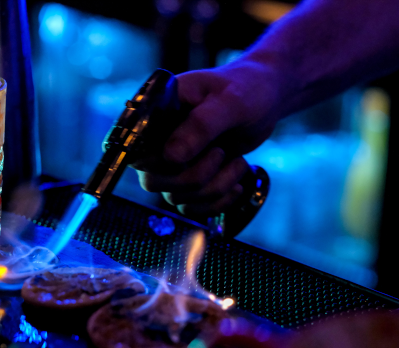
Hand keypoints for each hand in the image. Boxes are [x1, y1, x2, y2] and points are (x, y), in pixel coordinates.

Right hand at [132, 58, 287, 217]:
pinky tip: (237, 185)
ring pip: (176, 197)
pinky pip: (192, 207)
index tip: (188, 157)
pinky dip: (217, 202)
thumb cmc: (245, 88)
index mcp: (156, 112)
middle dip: (194, 177)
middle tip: (221, 152)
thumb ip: (200, 126)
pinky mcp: (190, 178)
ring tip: (238, 163)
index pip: (134, 148)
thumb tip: (171, 157)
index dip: (156, 162)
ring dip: (213, 188)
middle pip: (153, 180)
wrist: (264, 98)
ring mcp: (172, 162)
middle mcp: (157, 140)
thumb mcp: (230, 102)